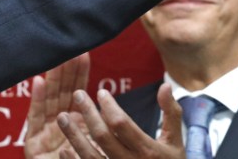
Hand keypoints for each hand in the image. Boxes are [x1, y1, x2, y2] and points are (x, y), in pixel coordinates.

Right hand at [24, 53, 91, 158]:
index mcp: (77, 124)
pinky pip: (36, 119)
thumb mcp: (98, 146)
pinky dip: (37, 99)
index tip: (83, 54)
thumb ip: (101, 126)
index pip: (78, 93)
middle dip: (66, 70)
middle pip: (62, 92)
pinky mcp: (33, 143)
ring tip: (56, 59)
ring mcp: (45, 132)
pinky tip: (38, 81)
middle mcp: (60, 124)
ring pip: (50, 100)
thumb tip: (108, 102)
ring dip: (52, 79)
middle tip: (69, 48)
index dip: (80, 74)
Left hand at [56, 83, 185, 158]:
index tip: (101, 93)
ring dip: (74, 136)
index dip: (109, 107)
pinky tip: (64, 149)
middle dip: (88, 113)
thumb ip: (171, 113)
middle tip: (78, 95)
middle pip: (102, 136)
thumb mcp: (176, 141)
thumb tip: (165, 85)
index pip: (122, 124)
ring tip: (62, 117)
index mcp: (147, 151)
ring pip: (90, 155)